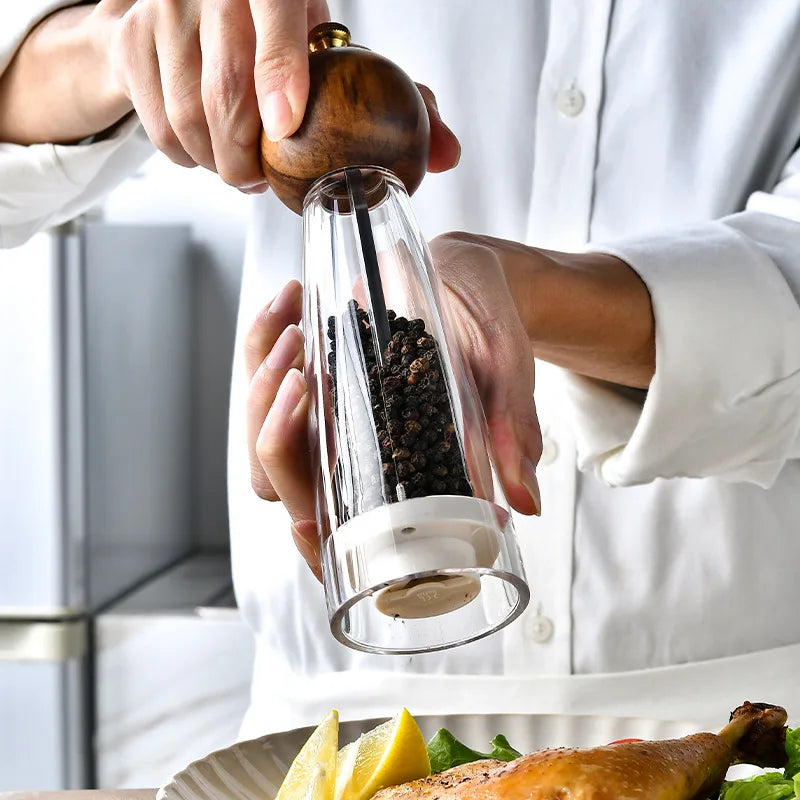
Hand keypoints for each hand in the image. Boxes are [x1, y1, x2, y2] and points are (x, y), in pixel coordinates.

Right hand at [94, 0, 458, 189]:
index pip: (277, 16)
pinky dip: (188, 157)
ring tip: (243, 173)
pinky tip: (210, 154)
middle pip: (224, 90)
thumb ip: (396, 94)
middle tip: (263, 181)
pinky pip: (158, 126)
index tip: (285, 127)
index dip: (279, 74)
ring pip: (187, 117)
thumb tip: (448, 153)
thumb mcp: (336, 45)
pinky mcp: (131, 41)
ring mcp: (163, 12)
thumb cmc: (280, 25)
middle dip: (248, 158)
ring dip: (219, 166)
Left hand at [243, 245, 543, 579]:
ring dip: (261, 385)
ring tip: (295, 334)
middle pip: (283, 482)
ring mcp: (328, 410)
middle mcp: (353, 448)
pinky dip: (263, 338)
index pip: (341, 534)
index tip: (305, 524)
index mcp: (396, 471)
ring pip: (263, 428)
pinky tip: (286, 302)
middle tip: (300, 383)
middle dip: (275, 439)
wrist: (469, 278)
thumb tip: (526, 504)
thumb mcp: (505, 379)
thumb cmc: (488, 335)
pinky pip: (266, 367)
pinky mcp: (313, 366)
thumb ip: (513, 436)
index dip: (316, 544)